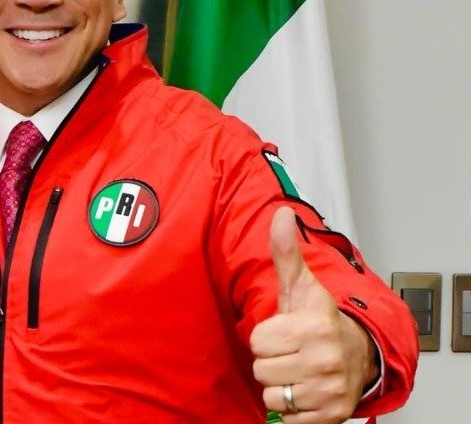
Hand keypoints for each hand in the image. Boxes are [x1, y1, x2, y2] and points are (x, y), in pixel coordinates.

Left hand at [250, 206, 377, 422]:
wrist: (361, 355)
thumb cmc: (321, 320)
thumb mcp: (301, 286)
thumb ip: (286, 253)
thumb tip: (282, 214)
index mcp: (313, 328)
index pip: (257, 341)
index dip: (265, 337)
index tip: (284, 332)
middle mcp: (324, 361)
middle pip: (261, 370)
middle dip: (271, 362)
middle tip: (291, 352)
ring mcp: (329, 390)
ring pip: (272, 396)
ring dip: (280, 386)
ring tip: (297, 370)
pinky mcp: (331, 415)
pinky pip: (288, 418)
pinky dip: (293, 408)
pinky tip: (305, 389)